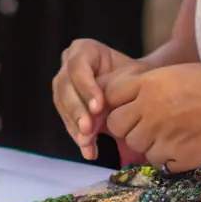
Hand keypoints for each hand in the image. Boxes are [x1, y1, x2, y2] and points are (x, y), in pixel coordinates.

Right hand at [52, 39, 134, 159]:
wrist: (136, 88)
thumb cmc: (137, 77)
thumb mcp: (133, 76)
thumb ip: (122, 88)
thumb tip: (113, 107)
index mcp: (84, 50)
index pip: (78, 66)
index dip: (86, 87)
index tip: (99, 108)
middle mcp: (68, 66)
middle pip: (65, 88)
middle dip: (77, 110)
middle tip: (89, 130)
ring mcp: (64, 86)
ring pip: (63, 106)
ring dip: (75, 126)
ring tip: (87, 143)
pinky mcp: (67, 107)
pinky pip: (68, 121)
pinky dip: (79, 137)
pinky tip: (90, 151)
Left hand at [103, 63, 200, 172]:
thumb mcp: (180, 73)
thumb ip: (152, 87)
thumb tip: (133, 102)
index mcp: (151, 83)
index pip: (111, 96)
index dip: (118, 102)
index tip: (131, 105)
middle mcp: (150, 110)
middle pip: (117, 126)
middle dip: (129, 126)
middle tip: (149, 124)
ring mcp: (162, 136)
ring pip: (137, 147)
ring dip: (149, 143)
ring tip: (173, 133)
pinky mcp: (177, 158)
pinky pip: (159, 163)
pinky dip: (168, 158)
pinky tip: (186, 145)